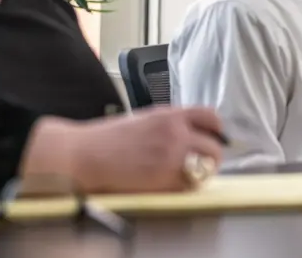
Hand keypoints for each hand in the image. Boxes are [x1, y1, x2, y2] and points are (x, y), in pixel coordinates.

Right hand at [23, 106, 225, 193]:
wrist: (84, 154)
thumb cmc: (109, 137)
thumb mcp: (145, 118)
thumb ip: (171, 123)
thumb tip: (193, 131)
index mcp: (170, 115)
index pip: (211, 117)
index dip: (216, 129)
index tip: (215, 136)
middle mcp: (175, 134)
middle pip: (214, 147)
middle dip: (212, 156)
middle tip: (203, 161)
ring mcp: (170, 158)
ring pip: (205, 169)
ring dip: (201, 173)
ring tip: (189, 174)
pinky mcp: (162, 180)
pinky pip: (187, 186)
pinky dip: (185, 186)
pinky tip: (172, 183)